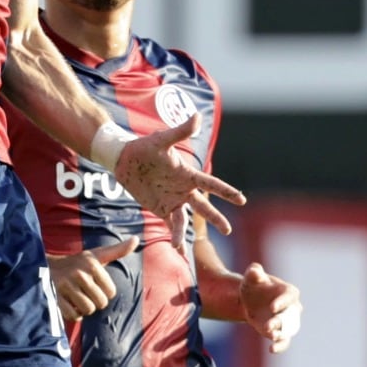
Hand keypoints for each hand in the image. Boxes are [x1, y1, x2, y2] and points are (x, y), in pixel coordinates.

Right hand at [50, 237, 135, 322]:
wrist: (45, 267)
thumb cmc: (77, 263)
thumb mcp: (97, 255)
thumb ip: (118, 250)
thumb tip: (136, 239)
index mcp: (92, 264)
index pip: (111, 292)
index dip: (104, 292)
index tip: (93, 284)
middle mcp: (80, 273)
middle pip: (101, 303)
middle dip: (94, 301)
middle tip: (84, 293)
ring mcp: (66, 286)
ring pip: (88, 310)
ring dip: (84, 308)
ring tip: (77, 298)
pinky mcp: (56, 297)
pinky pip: (74, 315)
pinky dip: (74, 314)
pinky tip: (69, 304)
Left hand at [114, 115, 245, 239]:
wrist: (125, 159)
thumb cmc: (145, 147)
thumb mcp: (162, 140)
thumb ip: (180, 132)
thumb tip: (197, 116)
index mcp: (188, 174)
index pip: (212, 184)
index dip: (226, 192)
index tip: (241, 200)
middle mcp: (184, 189)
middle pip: (204, 206)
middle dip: (215, 218)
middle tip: (228, 230)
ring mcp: (173, 201)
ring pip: (185, 220)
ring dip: (185, 233)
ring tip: (182, 247)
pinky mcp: (161, 209)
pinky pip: (170, 225)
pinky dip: (175, 237)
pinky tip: (178, 251)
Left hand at [240, 263, 301, 353]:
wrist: (249, 300)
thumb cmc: (253, 285)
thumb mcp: (251, 277)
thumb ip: (254, 273)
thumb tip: (255, 271)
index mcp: (288, 291)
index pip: (290, 296)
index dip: (283, 302)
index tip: (272, 308)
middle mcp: (292, 307)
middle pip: (290, 316)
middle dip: (281, 322)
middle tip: (268, 326)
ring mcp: (287, 321)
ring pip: (288, 330)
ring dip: (281, 334)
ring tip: (271, 337)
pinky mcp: (280, 332)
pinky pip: (284, 341)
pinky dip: (279, 346)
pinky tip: (271, 349)